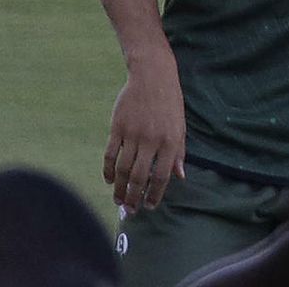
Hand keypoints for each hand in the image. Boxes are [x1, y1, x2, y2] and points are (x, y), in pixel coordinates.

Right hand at [103, 52, 185, 209]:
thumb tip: (180, 177)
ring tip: (119, 200)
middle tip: (130, 210)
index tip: (149, 206)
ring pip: (123, 168)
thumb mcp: (180, 127)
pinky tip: (109, 180)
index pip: (162, 174)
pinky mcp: (117, 127)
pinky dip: (109, 170)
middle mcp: (151, 139)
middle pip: (140, 176)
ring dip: (120, 188)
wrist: (153, 77)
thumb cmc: (170, 104)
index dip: (155, 193)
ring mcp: (133, 133)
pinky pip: (110, 154)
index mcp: (171, 141)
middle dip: (134, 196)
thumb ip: (178, 153)